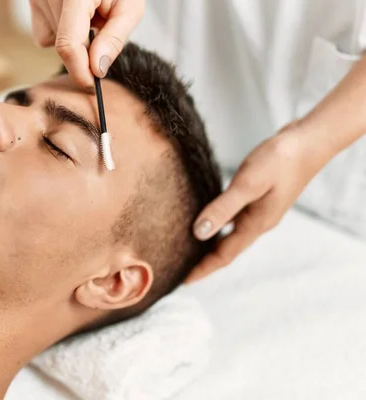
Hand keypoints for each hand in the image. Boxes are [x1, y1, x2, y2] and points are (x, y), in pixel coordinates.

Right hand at [30, 0, 144, 85]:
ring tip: (88, 14)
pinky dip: (58, 32)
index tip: (91, 85)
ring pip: (51, 42)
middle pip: (63, 45)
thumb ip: (114, 39)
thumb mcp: (129, 6)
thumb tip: (97, 70)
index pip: (68, 44)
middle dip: (84, 50)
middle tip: (101, 28)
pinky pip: (43, 34)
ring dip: (72, 38)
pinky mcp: (32, 1)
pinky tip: (72, 16)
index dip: (79, 70)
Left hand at [186, 121, 333, 282]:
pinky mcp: (259, 198)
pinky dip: (218, 224)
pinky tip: (207, 219)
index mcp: (256, 224)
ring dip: (210, 244)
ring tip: (189, 250)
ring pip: (230, 235)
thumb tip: (198, 232)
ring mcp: (260, 211)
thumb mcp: (248, 184)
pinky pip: (233, 219)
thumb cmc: (281, 160)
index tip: (183, 282)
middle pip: (226, 249)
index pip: (224, 255)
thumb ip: (223, 208)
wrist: (309, 142)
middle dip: (204, 261)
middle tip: (179, 268)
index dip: (203, 269)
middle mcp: (258, 223)